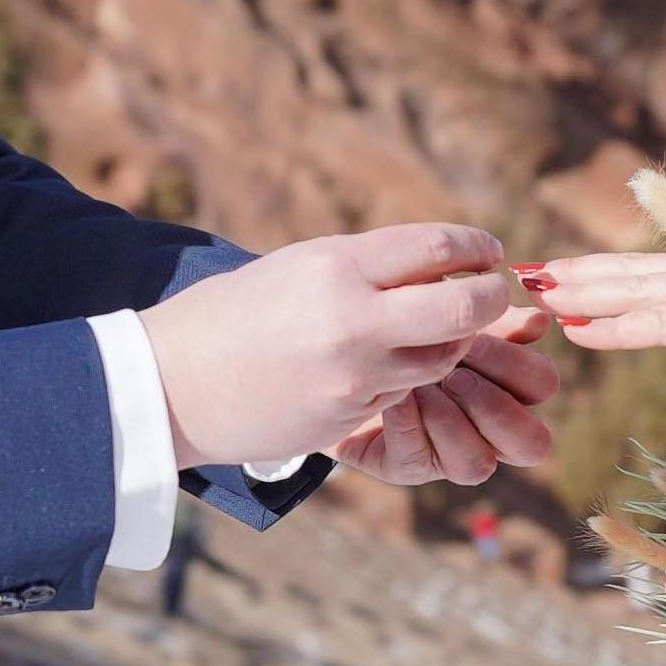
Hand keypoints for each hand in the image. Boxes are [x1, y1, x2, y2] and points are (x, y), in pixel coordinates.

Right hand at [143, 226, 519, 468]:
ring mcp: (355, 376)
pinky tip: (380, 365)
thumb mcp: (298, 267)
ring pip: (443, 359)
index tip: (487, 251)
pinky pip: (402, 393)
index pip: (438, 248)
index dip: (476, 247)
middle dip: (491, 298)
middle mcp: (353, 320)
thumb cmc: (232, 314)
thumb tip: (437, 265)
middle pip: (465, 308)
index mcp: (336, 267)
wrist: (172, 385)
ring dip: (452, 344)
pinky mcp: (349, 418)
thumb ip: (367, 266)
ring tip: (434, 330)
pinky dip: (406, 377)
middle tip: (493, 293)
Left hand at [333, 313, 560, 486]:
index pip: (543, 386)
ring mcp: (451, 456)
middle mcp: (491, 430)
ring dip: (449, 420)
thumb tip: (538, 322)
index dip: (515, 365)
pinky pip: (419, 461)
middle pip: (532, 443)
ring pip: (478, 465)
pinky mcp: (407, 467)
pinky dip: (407, 425)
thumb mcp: (447, 316)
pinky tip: (393, 398)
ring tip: (419, 385)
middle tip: (453, 374)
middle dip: (492, 405)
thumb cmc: (409, 326)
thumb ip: (491, 318)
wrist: (341, 348)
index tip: (473, 336)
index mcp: (511, 386)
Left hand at [521, 251, 665, 402]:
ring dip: (588, 291)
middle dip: (585, 272)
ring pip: (645, 289)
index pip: (663, 279)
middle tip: (530, 271)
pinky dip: (619, 326)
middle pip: (642, 271)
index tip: (567, 281)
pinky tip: (579, 329)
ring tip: (539, 290)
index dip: (612, 278)